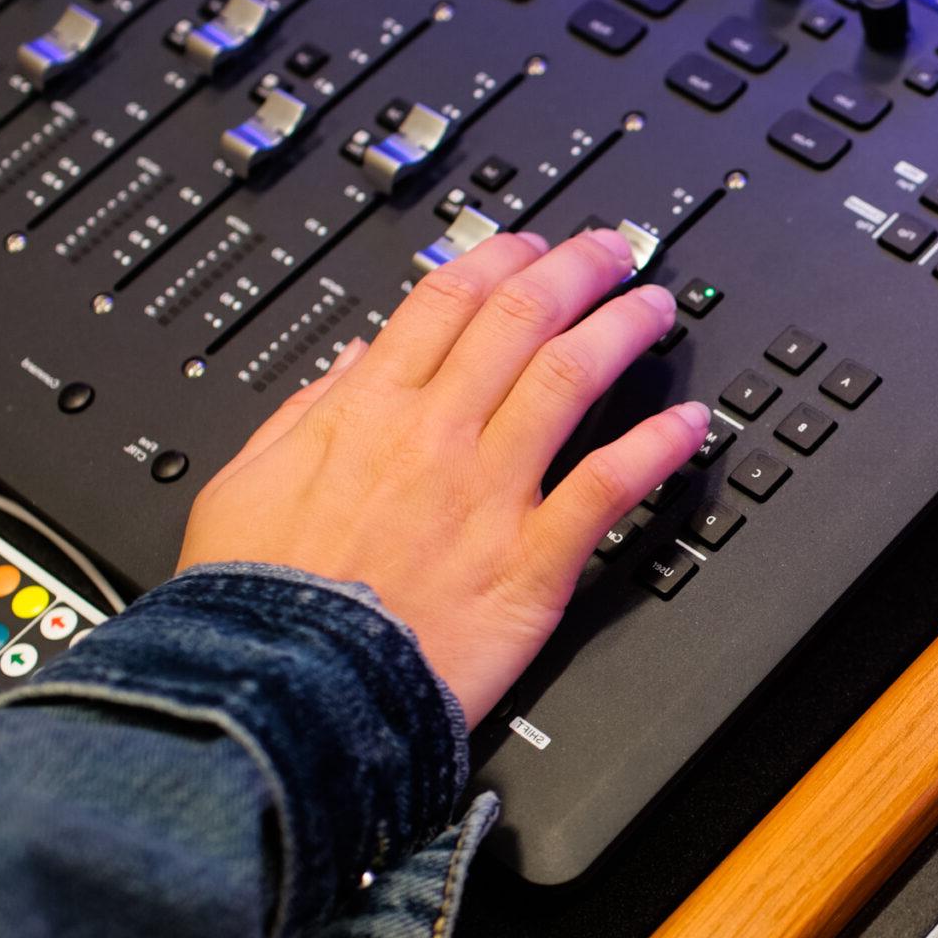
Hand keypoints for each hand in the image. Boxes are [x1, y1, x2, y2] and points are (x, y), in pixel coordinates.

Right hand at [178, 227, 707, 724]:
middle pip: (522, 321)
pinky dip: (656, 449)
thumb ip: (307, 412)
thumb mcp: (248, 481)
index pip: (448, 302)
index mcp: (368, 411)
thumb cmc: (260, 602)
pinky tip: (690, 425)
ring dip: (622, 332)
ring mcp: (490, 494)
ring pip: (571, 380)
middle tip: (612, 252)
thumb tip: (351, 361)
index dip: (501, 260)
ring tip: (656, 308)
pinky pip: (607, 489)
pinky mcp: (532, 562)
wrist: (287, 692)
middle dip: (575, 272)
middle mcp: (437, 437)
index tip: (531, 245)